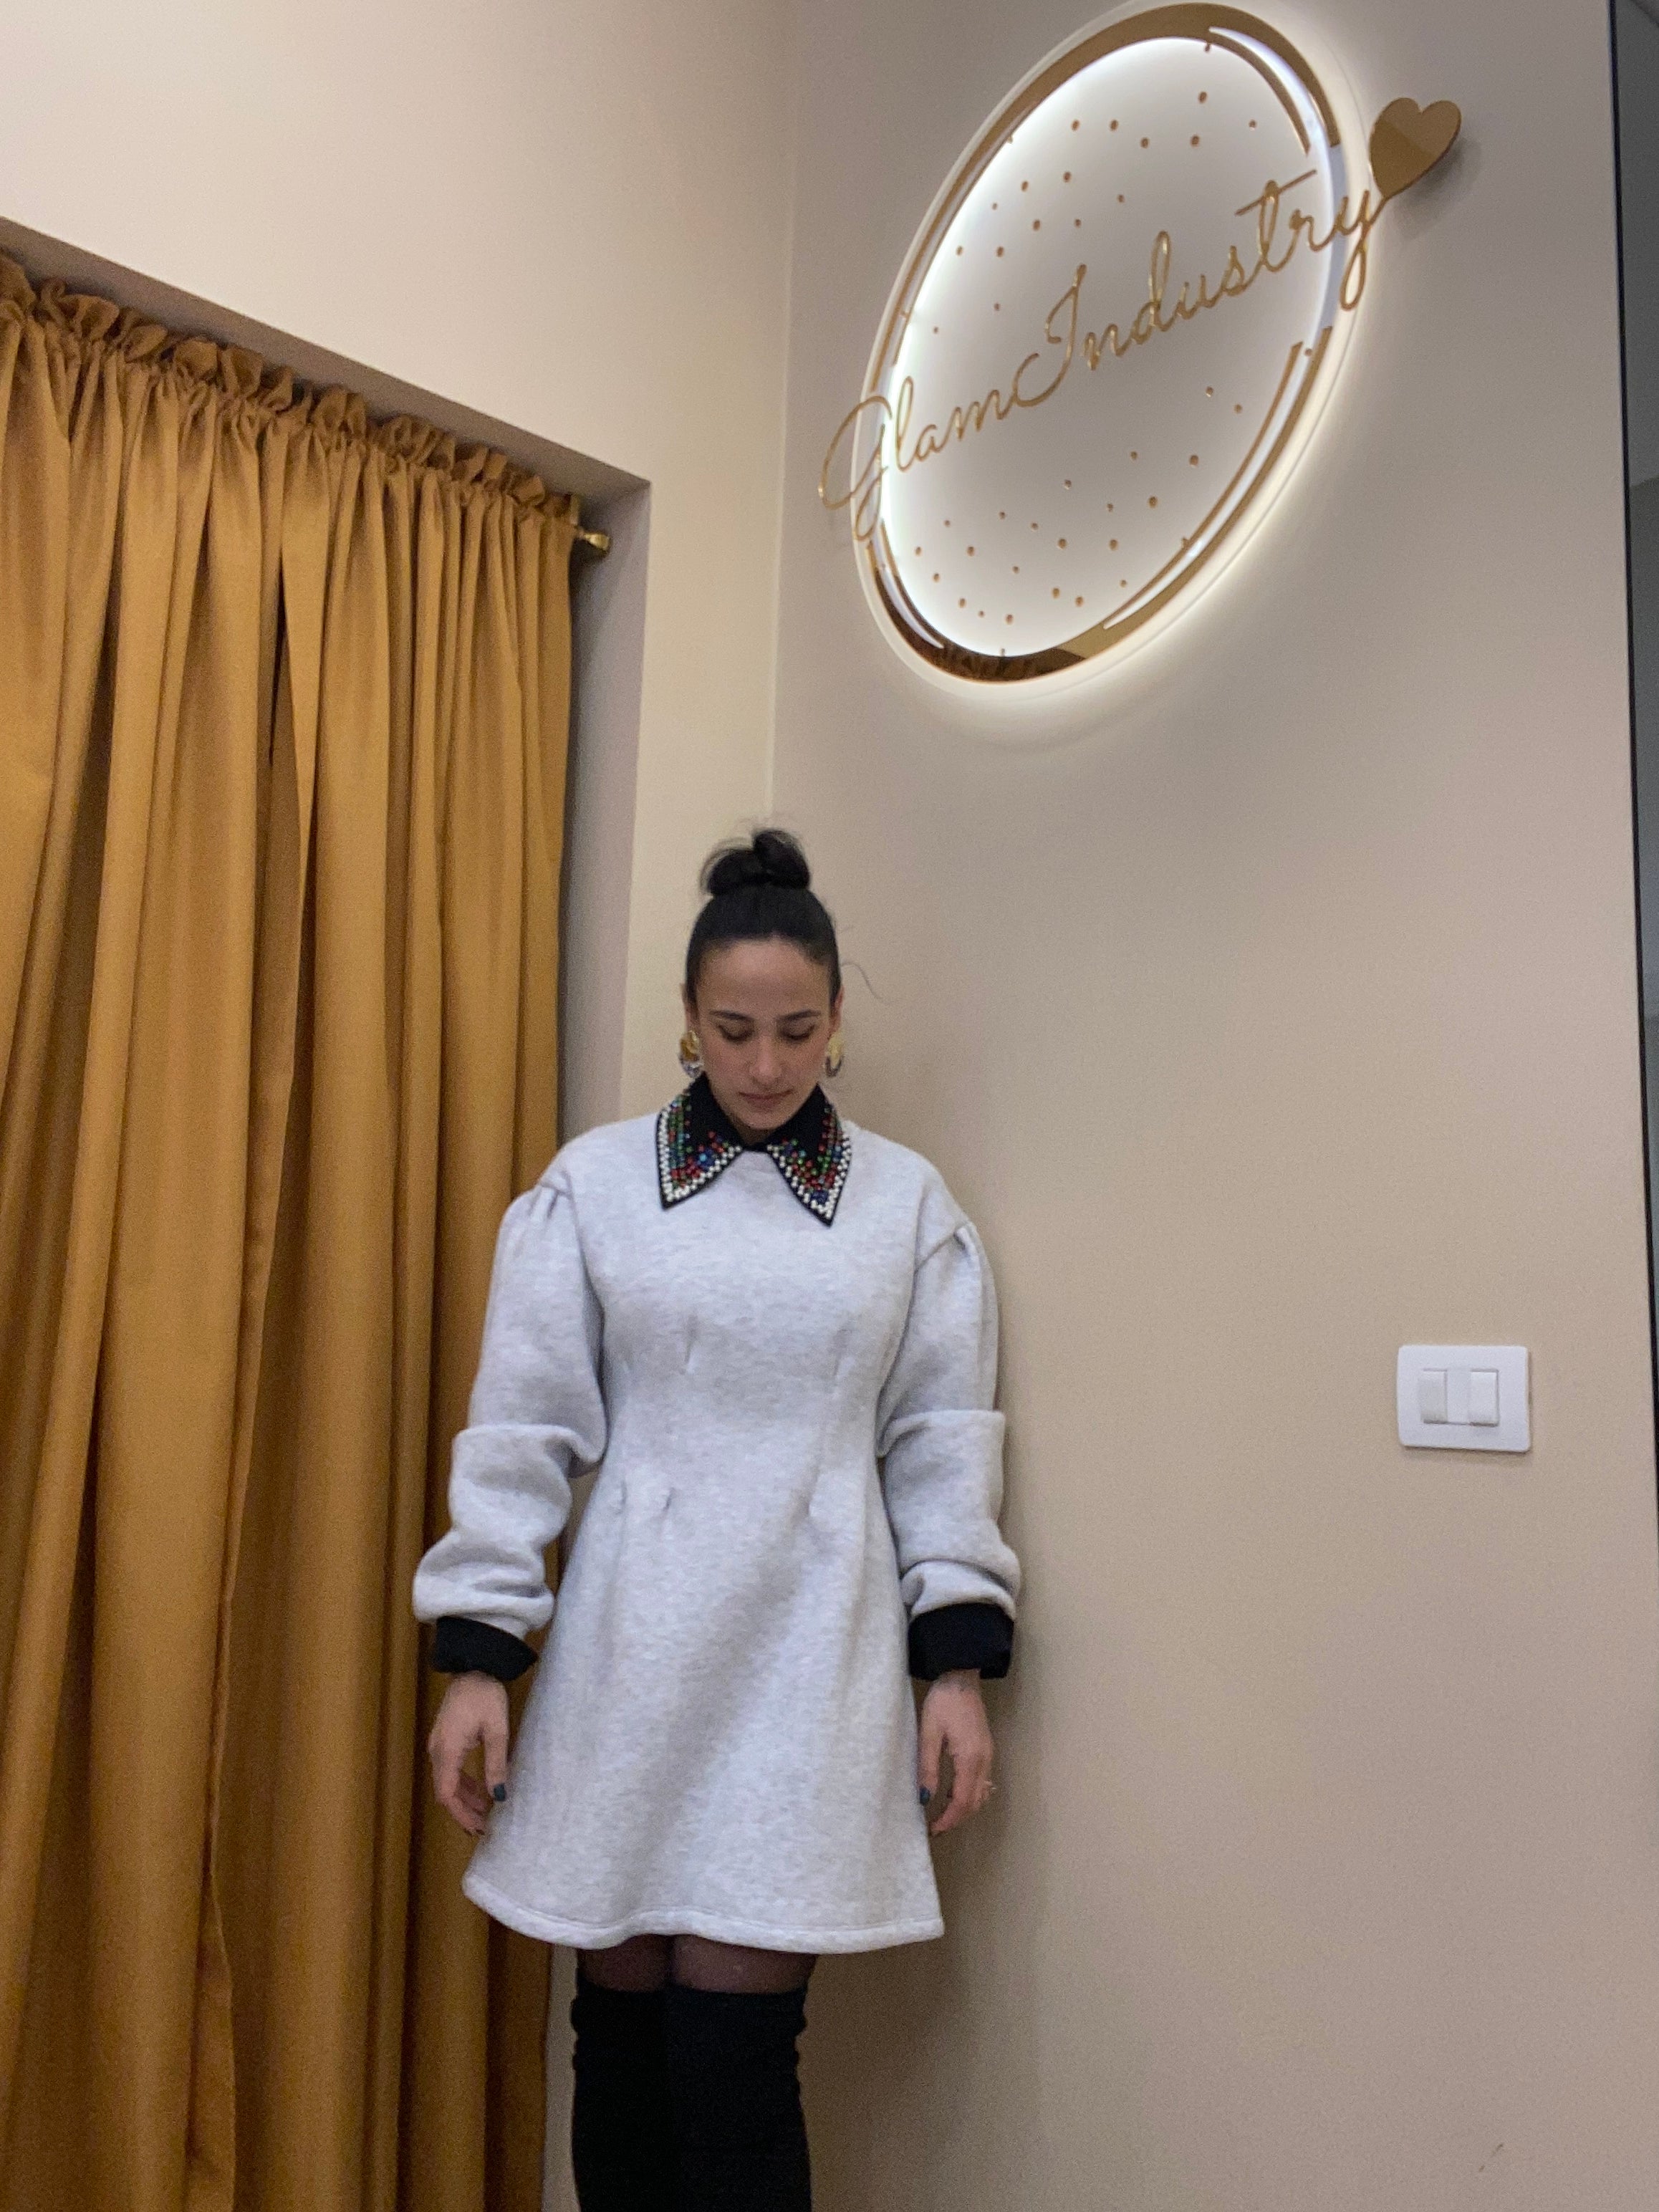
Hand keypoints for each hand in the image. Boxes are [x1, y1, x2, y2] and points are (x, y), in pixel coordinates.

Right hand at [427, 1672, 510, 1834]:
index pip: (447, 1794)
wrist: (473, 1666)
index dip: (461, 1815)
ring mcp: (439, 1744)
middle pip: (445, 1791)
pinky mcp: (445, 1738)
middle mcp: (437, 1751)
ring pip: (447, 1781)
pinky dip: (463, 1782)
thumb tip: (500, 1796)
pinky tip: (480, 1788)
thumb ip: (496, 1765)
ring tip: (486, 1810)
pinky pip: (450, 1768)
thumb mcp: (497, 1731)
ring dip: (464, 1797)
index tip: (478, 1829)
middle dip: (463, 1810)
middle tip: (484, 1826)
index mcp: (447, 1751)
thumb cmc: (486, 1696)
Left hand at [918, 1670, 994, 1835]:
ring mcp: (988, 1756)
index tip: (932, 1830)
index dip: (948, 1820)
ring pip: (980, 1794)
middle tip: (935, 1828)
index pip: (962, 1802)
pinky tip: (952, 1795)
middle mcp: (984, 1761)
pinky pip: (981, 1782)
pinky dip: (969, 1796)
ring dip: (963, 1809)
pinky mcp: (986, 1750)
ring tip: (941, 1815)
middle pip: (974, 1803)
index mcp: (970, 1759)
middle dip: (956, 1819)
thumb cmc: (943, 1701)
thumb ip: (928, 1767)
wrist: (961, 1677)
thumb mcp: (929, 1733)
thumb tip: (925, 1799)